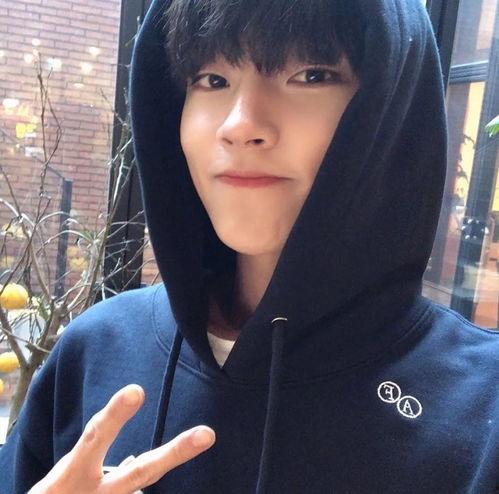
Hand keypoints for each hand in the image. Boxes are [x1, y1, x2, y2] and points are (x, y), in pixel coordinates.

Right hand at [28, 384, 215, 493]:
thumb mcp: (64, 475)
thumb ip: (93, 455)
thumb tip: (133, 454)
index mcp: (72, 474)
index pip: (95, 437)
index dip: (115, 415)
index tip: (136, 390)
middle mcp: (92, 493)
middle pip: (140, 472)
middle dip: (174, 453)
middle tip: (208, 434)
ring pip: (142, 487)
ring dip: (172, 463)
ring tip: (202, 443)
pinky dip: (145, 491)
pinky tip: (147, 481)